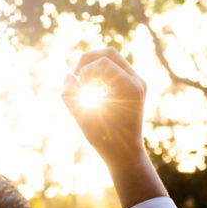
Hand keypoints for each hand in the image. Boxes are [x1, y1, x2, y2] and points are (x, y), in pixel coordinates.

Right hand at [62, 48, 146, 167]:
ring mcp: (137, 83)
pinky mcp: (132, 87)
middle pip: (109, 53)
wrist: (125, 154)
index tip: (79, 89)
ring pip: (110, 59)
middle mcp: (137, 81)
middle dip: (87, 61)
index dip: (85, 72)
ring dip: (92, 68)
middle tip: (76, 77)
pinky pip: (112, 69)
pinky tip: (91, 90)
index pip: (102, 62)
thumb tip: (69, 75)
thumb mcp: (81, 115)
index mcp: (130, 86)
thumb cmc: (103, 138)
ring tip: (83, 86)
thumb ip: (70, 93)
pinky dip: (98, 75)